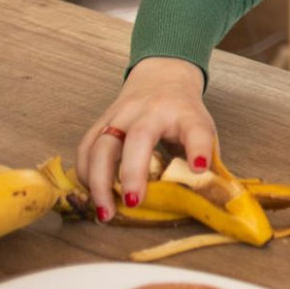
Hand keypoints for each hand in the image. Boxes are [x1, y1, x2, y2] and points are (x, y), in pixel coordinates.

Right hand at [75, 57, 213, 222]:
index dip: (199, 148)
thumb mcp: (201, 128)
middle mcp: (152, 110)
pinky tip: (92, 194)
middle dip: (133, 172)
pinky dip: (85, 174)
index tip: (199, 168)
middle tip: (133, 202)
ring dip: (99, 181)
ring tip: (105, 212)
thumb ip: (202, 156)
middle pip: (139, 136)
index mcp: (185, 113)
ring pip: (102, 144)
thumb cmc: (183, 113)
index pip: (196, 128)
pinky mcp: (102, 120)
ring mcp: (122, 113)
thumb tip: (204, 193)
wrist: (163, 77)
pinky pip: (86, 147)